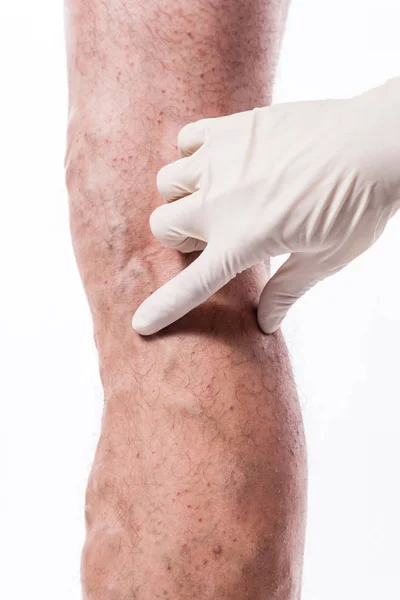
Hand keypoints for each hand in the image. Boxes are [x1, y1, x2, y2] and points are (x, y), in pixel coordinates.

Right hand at [132, 77, 399, 334]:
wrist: (373, 142)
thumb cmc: (356, 204)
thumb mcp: (324, 258)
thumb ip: (287, 291)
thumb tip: (265, 322)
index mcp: (241, 242)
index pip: (190, 286)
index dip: (163, 308)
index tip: (140, 323)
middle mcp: (220, 202)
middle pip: (162, 224)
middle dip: (178, 235)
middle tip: (209, 234)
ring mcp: (221, 160)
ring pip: (167, 180)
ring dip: (182, 194)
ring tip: (214, 194)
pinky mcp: (232, 128)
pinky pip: (187, 138)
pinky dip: (193, 152)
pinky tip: (221, 159)